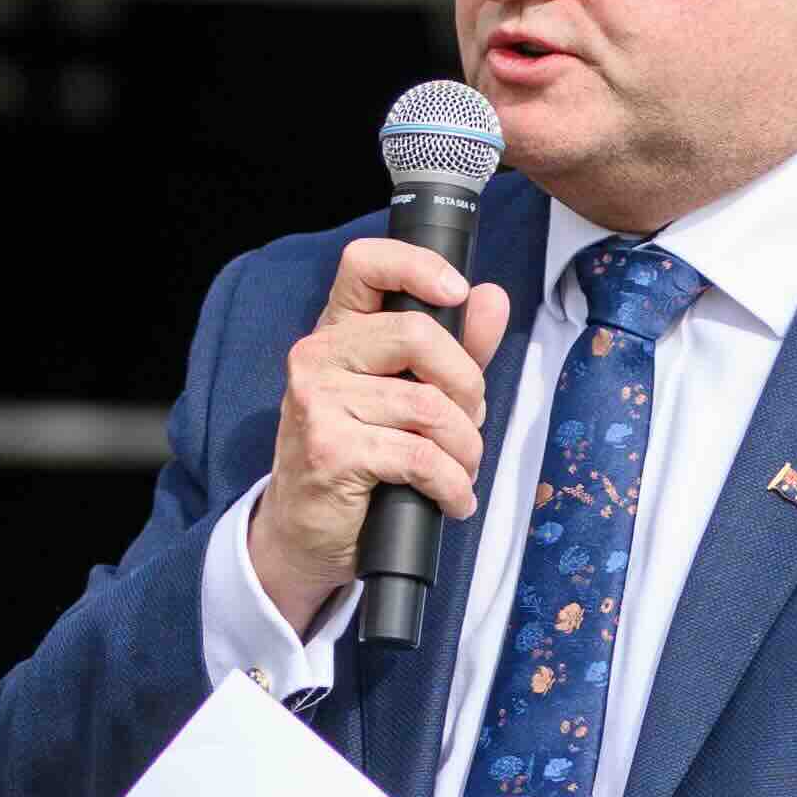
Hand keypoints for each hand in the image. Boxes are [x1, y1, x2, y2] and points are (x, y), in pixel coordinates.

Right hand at [244, 228, 513, 633]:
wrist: (304, 533)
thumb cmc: (359, 459)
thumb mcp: (408, 395)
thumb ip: (453, 347)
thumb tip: (492, 299)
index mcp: (337, 332)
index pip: (365, 263)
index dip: (418, 266)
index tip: (457, 293)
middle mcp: (318, 357)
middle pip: (419, 334)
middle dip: (468, 386)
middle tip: (468, 423)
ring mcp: (318, 402)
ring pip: (429, 406)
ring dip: (465, 448)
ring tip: (461, 470)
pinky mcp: (331, 450)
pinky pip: (420, 457)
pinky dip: (452, 485)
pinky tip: (453, 500)